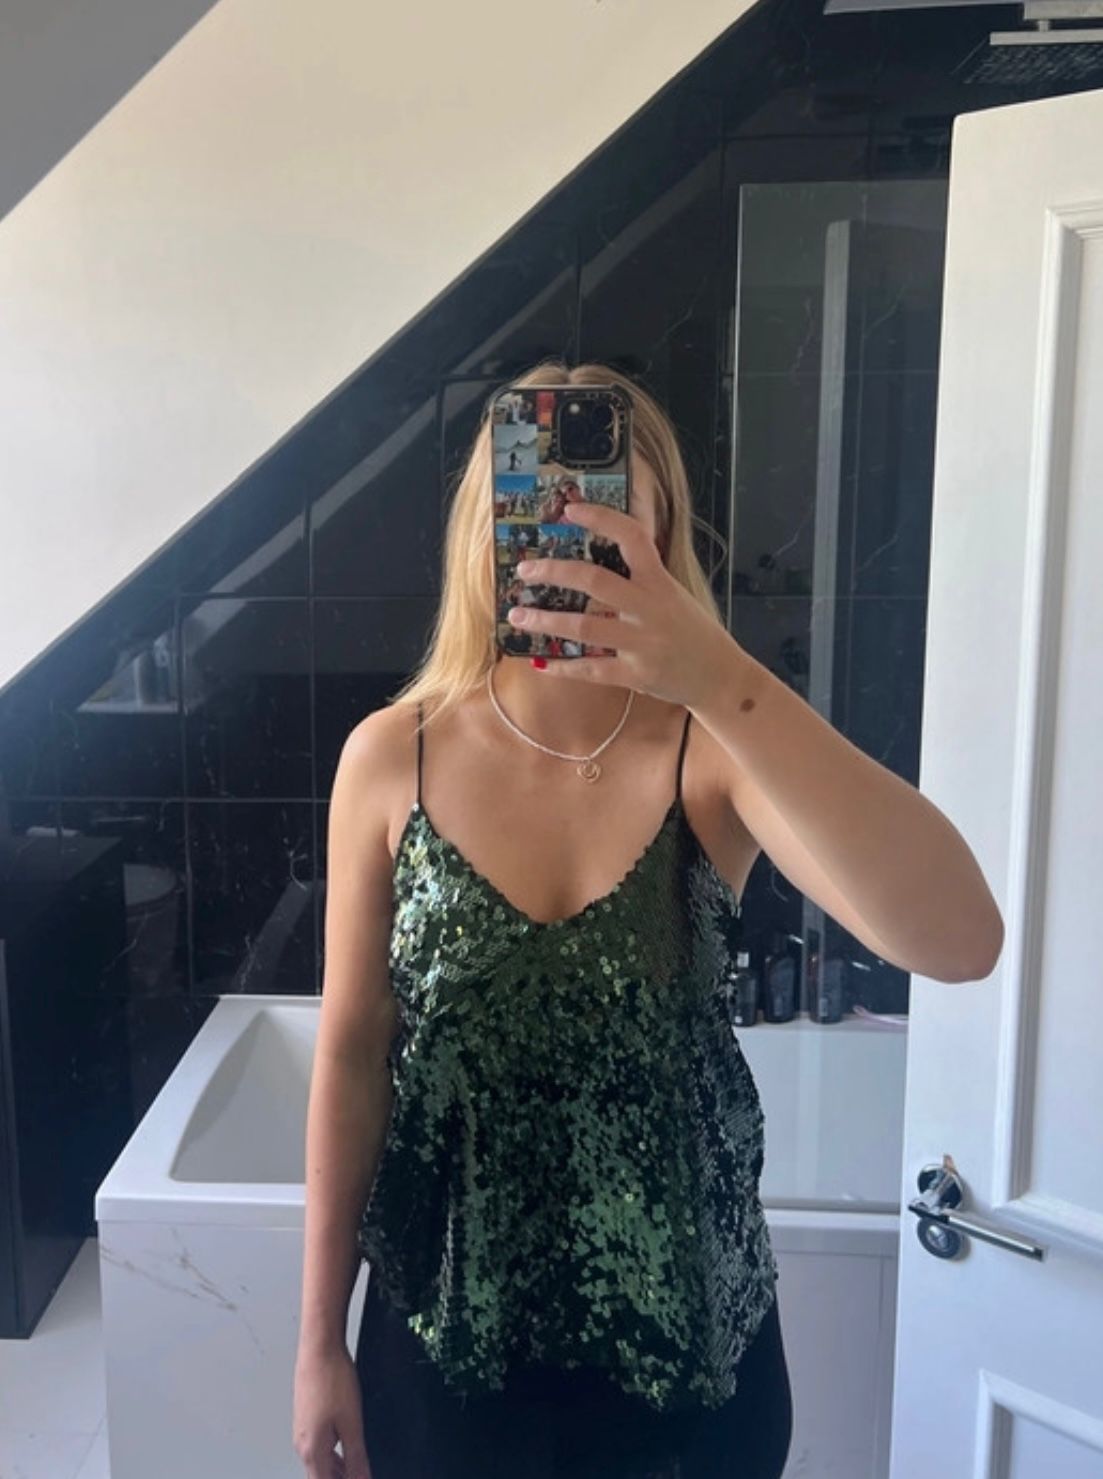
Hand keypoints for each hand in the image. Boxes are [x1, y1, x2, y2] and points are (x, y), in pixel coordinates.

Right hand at [292, 1343, 372, 1478]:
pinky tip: (346, 1449)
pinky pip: (318, 1446)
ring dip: (337, 1471)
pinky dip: (333, 1456)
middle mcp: (303, 1444)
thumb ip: (357, 1458)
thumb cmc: (333, 1380)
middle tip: (360, 1474)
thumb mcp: (352, 1424)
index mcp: (312, 1451)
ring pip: (319, 1462)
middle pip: (320, 1477)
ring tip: (357, 1469)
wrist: (319, 1348)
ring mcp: (303, 1430)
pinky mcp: (306, 1418)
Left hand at [506, 497, 735, 708]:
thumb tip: (591, 568)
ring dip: (545, 621)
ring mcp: (642, 643)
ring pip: (585, 629)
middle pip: (595, 582)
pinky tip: (540, 661)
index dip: (601, 519)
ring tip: (517, 616)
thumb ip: (640, 580)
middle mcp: (650, 609)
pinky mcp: (636, 675)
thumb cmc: (692, 632)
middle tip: (524, 570)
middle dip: (554, 572)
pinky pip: (591, 670)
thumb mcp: (673, 596)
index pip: (632, 538)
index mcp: (660, 582)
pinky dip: (562, 666)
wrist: (721, 677)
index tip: (570, 510)